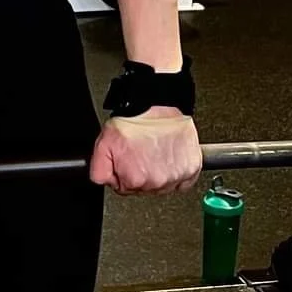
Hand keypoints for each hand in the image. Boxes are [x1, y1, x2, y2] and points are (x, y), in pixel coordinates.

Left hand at [88, 111, 202, 196]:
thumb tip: (105, 182)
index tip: (129, 160)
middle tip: (142, 153)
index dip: (125, 172)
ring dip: (160, 172)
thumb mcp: (104, 145)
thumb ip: (99, 171)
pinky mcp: (192, 168)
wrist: (156, 103)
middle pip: (146, 188)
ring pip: (165, 185)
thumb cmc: (133, 121)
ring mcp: (177, 175)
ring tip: (156, 152)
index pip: (126, 188)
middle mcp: (157, 181)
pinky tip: (169, 158)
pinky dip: (178, 171)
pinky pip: (184, 182)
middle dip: (142, 173)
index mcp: (135, 178)